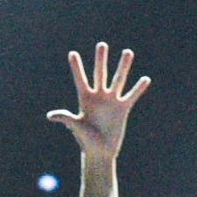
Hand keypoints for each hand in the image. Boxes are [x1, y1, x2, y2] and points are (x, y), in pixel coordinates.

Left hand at [45, 41, 148, 161]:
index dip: (76, 67)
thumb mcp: (76, 127)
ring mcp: (111, 101)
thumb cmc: (85, 141)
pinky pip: (132, 95)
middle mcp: (99, 97)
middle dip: (101, 59)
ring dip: (123, 66)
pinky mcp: (123, 109)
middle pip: (100, 74)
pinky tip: (145, 79)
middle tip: (102, 45)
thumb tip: (51, 116)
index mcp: (85, 99)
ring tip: (128, 52)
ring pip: (118, 80)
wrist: (100, 152)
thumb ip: (66, 118)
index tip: (72, 53)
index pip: (80, 79)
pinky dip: (139, 88)